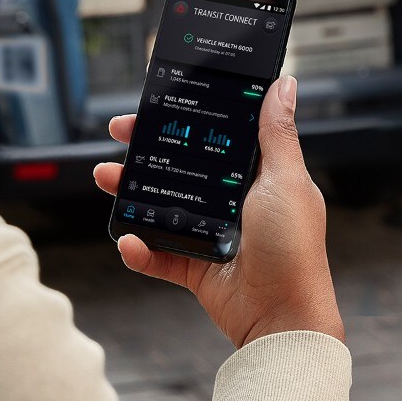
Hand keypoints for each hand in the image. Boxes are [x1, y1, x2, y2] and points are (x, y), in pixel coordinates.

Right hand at [94, 75, 344, 347]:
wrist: (283, 315)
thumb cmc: (294, 247)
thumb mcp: (286, 179)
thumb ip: (277, 134)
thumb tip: (285, 85)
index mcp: (258, 177)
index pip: (216, 137)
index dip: (187, 119)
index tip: (158, 104)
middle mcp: (234, 203)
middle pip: (182, 168)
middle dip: (147, 150)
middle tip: (120, 134)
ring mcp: (213, 235)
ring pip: (163, 207)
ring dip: (130, 193)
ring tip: (107, 178)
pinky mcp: (197, 268)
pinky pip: (159, 255)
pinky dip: (140, 250)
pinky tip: (127, 239)